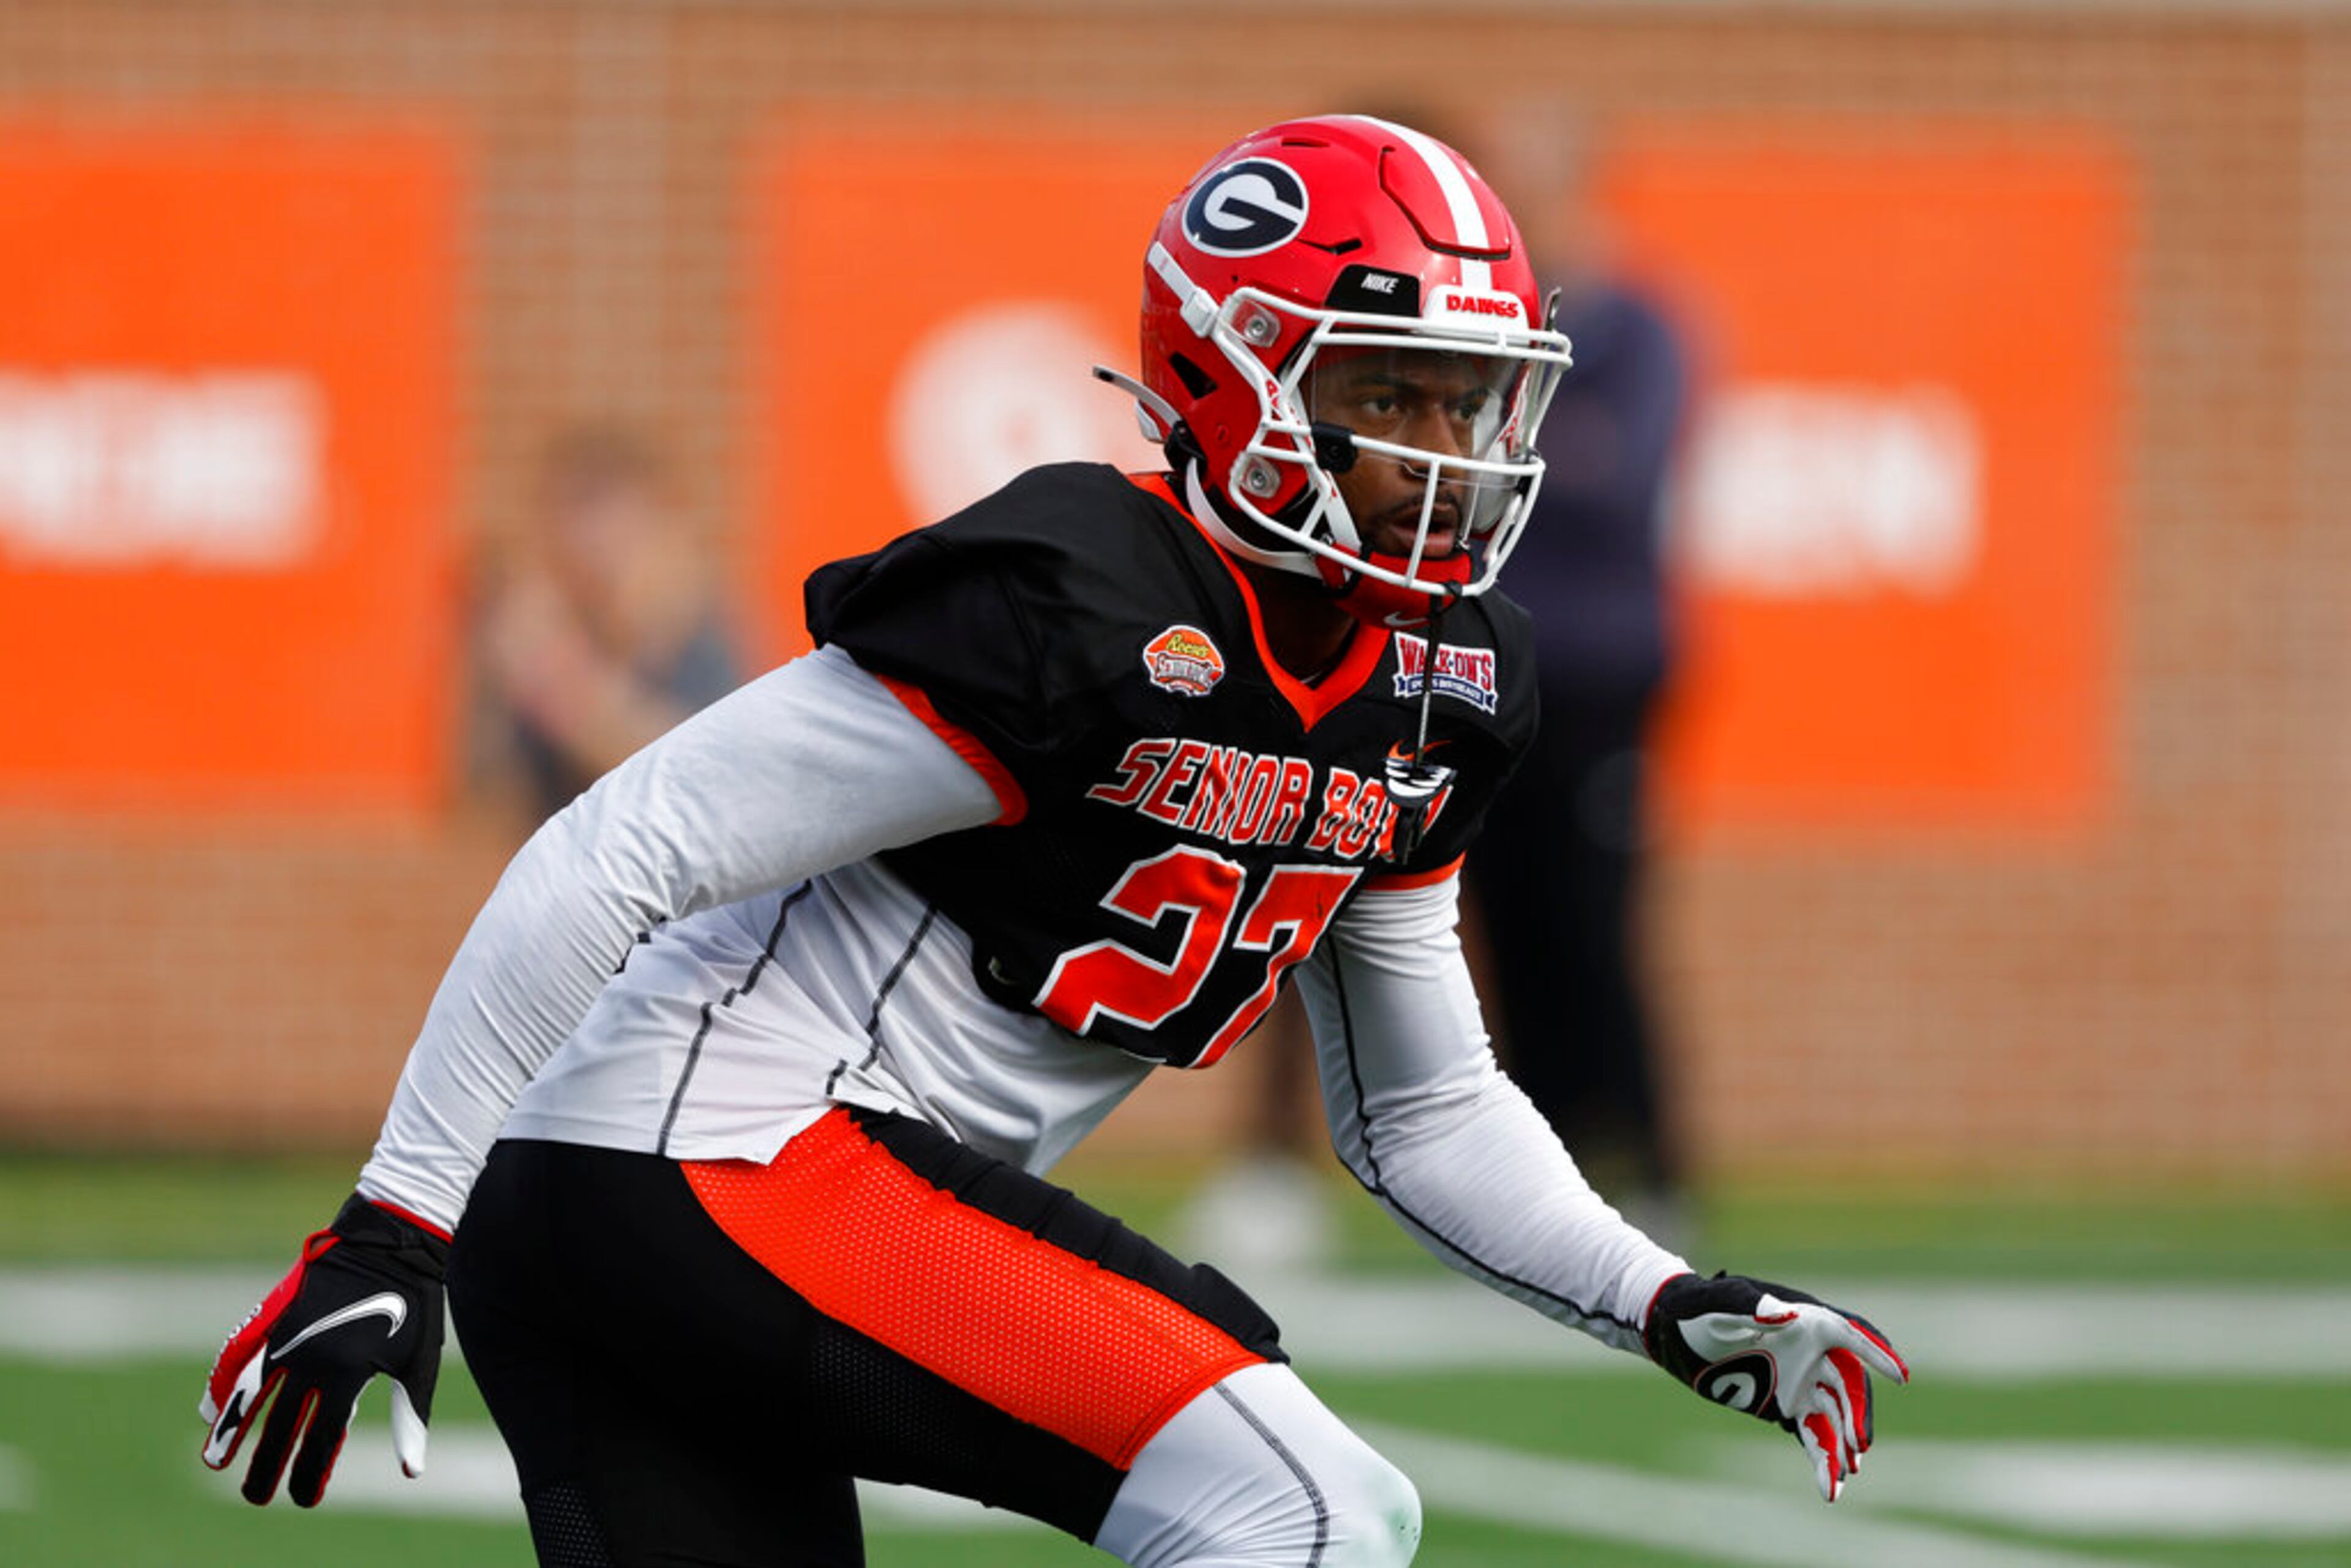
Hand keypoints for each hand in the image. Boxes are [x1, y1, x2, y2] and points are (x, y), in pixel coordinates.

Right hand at [199, 1193, 449, 1505]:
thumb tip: (411, 1471)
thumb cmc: (413, 1304)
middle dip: (267, 1466)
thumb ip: (409, 1417)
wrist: (391, 1242)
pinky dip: (222, 1382)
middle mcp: (313, 1359)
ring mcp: (289, 1336)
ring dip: (230, 1430)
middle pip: (282, 1426)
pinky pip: (240, 1355)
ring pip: (250, 1394)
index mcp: (350, 1373)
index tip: (302, 1500)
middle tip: (257, 1497)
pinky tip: (211, 1408)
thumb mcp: (418, 1362)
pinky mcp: (275, 1315)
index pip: (322, 1438)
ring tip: (214, 1461)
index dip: (310, 1473)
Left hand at [1643, 1271, 1908, 1502]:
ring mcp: (1802, 1381)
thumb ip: (1751, 1304)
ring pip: (1835, 1415)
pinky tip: (1830, 1489)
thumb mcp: (1720, 1300)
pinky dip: (1823, 1459)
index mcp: (1807, 1320)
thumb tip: (1785, 1314)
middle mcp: (1813, 1353)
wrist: (1676, 1331)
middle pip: (1849, 1385)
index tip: (1900, 1375)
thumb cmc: (1701, 1305)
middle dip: (1858, 1414)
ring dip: (1844, 1443)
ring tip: (1848, 1472)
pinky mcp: (1787, 1406)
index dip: (1876, 1354)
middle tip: (1859, 1444)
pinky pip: (1813, 1434)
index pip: (1851, 1337)